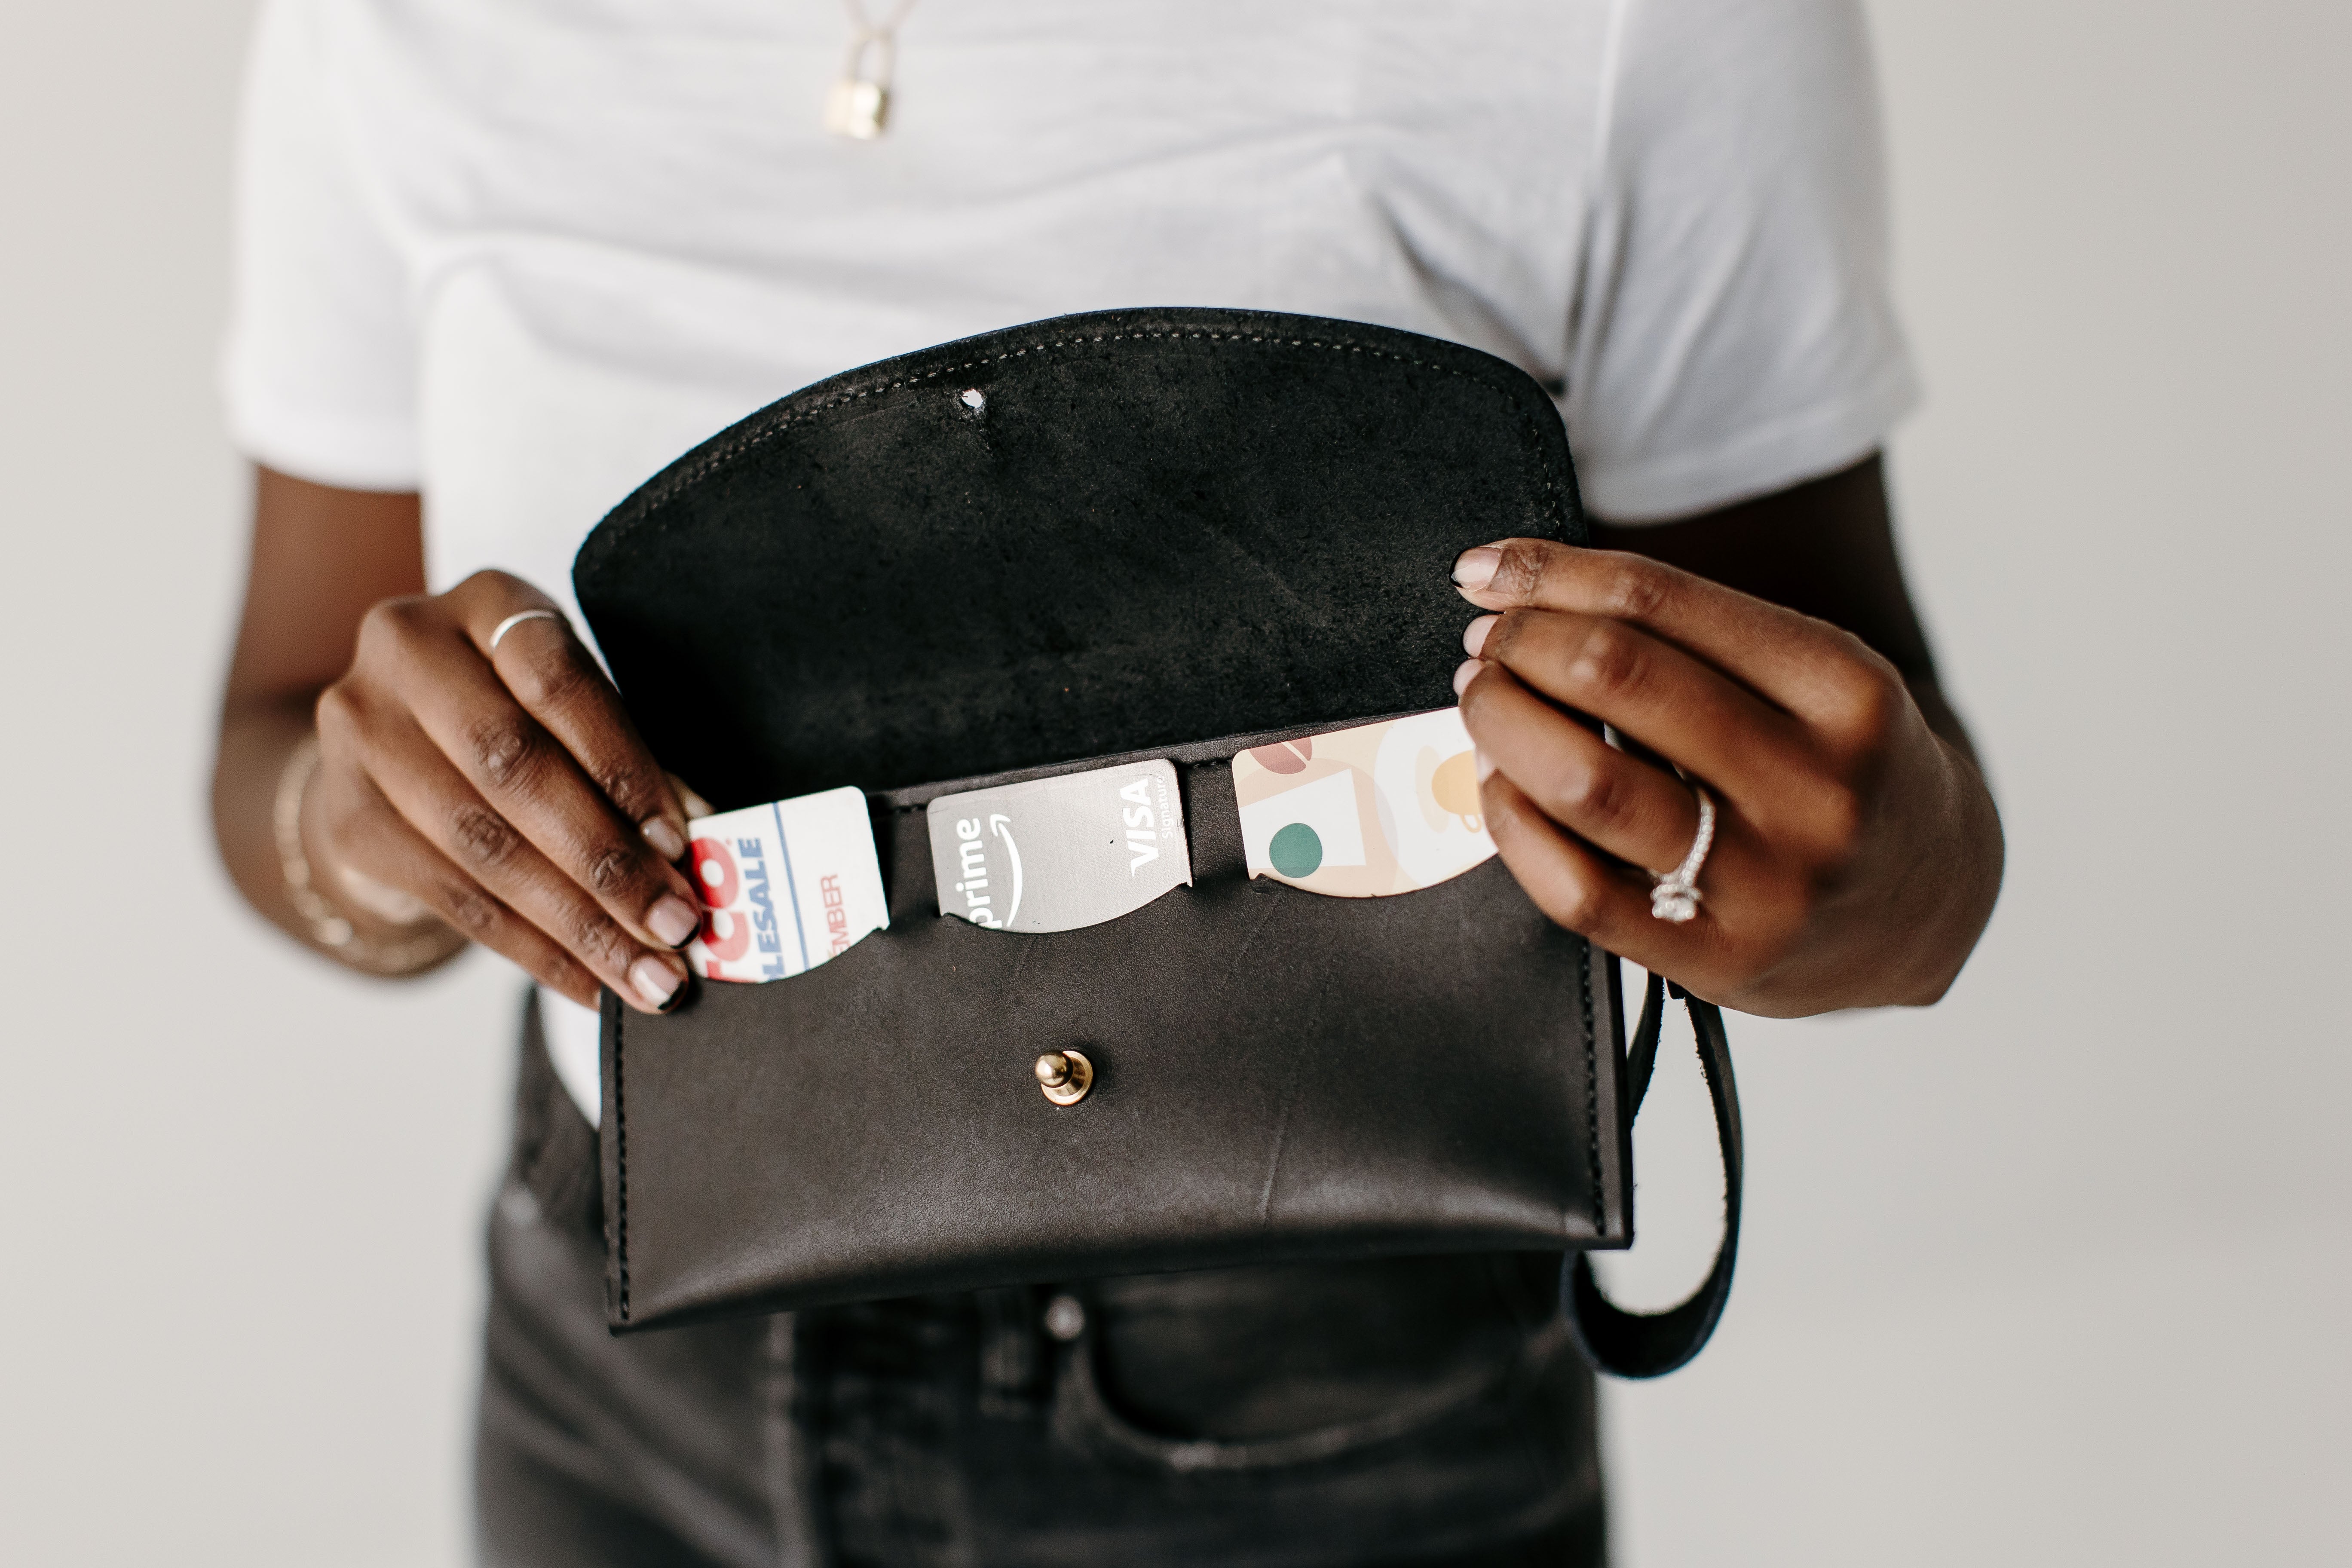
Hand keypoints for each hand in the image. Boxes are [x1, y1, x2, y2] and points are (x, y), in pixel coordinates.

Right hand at [306, 570, 701, 1012]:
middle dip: (605, 861)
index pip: (559, 682)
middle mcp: (407, 651)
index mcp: (486, 603)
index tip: (680, 839)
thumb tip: (702, 846)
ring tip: (648, 975)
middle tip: (675, 924)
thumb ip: (628, 758)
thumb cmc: (514, 711)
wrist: (389, 739)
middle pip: (513, 768)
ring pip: (483, 845)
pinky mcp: (350, 816)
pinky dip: (534, 950)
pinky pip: (455, 899)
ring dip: (578, 923)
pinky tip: (591, 982)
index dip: (623, 765)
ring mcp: (362, 733)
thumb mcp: (569, 703)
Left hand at [1451, 539, 2000, 1015]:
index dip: (1547, 574)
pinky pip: (1577, 889)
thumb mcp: (1814, 674)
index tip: (1485, 569)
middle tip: (1486, 639)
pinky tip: (1497, 784)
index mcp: (1846, 688)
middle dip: (1521, 642)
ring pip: (1585, 781)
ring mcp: (1770, 883)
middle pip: (1615, 676)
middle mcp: (1816, 785)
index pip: (1657, 599)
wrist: (1934, 902)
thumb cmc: (1842, 765)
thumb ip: (1693, 632)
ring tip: (1482, 696)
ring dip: (1504, 722)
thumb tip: (1516, 586)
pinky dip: (1512, 824)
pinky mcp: (1721, 960)